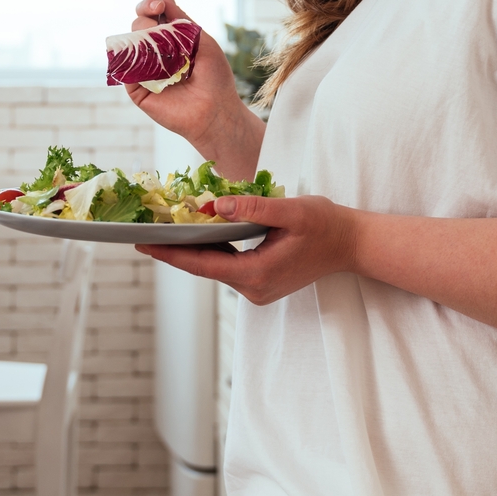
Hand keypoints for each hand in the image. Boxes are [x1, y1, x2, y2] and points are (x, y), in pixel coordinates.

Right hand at [124, 0, 260, 171]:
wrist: (216, 111)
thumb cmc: (215, 78)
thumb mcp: (203, 42)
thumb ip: (183, 20)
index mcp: (171, 41)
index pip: (151, 16)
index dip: (149, 6)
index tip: (158, 6)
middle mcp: (155, 54)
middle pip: (137, 26)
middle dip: (144, 20)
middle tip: (156, 25)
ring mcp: (144, 71)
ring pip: (128, 44)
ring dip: (139, 37)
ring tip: (157, 45)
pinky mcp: (136, 90)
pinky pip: (125, 69)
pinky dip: (132, 60)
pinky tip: (146, 59)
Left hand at [137, 195, 357, 303]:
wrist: (353, 244)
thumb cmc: (327, 225)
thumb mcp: (292, 211)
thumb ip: (253, 208)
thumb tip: (216, 205)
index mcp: (257, 274)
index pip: (202, 264)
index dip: (170, 253)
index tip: (143, 244)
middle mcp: (254, 289)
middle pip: (204, 268)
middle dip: (175, 250)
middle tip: (145, 232)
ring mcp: (258, 289)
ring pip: (216, 268)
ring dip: (194, 250)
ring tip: (165, 230)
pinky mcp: (262, 283)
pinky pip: (229, 267)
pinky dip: (213, 251)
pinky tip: (200, 235)